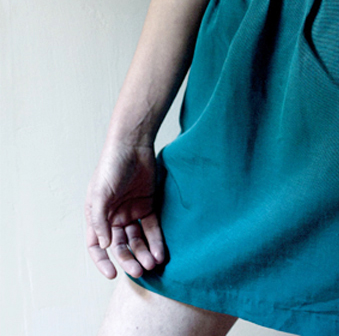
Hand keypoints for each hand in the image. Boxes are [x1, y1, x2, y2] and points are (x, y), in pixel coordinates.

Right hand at [85, 141, 165, 279]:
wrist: (133, 145)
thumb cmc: (111, 166)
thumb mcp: (100, 193)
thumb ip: (100, 220)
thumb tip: (105, 245)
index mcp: (97, 216)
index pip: (96, 246)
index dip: (102, 262)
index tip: (112, 274)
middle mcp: (113, 217)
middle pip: (121, 246)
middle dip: (129, 259)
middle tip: (139, 271)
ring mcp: (131, 212)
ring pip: (138, 240)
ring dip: (144, 253)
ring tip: (153, 264)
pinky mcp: (148, 206)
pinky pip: (152, 228)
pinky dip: (156, 241)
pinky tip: (161, 252)